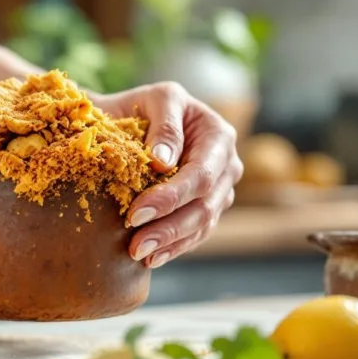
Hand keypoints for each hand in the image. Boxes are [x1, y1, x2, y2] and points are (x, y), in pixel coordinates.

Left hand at [94, 82, 243, 267]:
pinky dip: (174, 247)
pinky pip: (196, 233)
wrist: (130, 118)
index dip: (170, 197)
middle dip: (168, 228)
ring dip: (170, 243)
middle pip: (204, 206)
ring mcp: (219, 189)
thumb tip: (164, 161)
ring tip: (138, 254)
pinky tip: (152, 259)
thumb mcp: (155, 99)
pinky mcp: (206, 207)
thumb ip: (164, 124)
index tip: (135, 214)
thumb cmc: (143, 105)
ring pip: (202, 224)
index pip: (200, 175)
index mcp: (218, 135)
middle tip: (134, 245)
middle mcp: (226, 165)